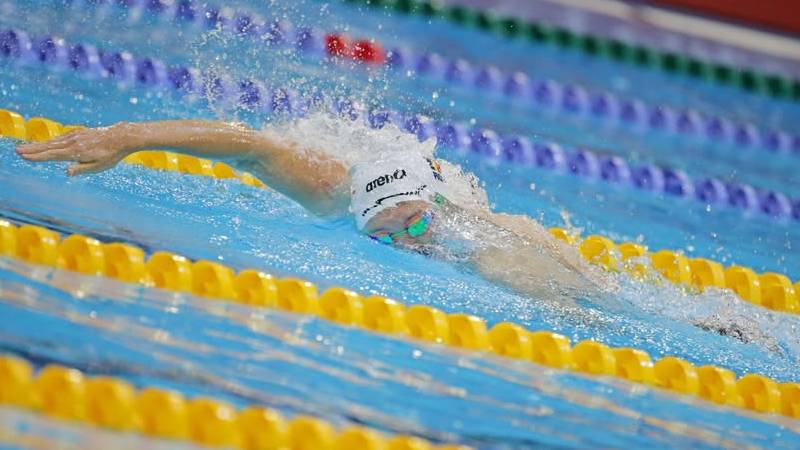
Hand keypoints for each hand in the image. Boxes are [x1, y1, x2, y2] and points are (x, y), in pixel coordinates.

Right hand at [16, 122, 136, 175]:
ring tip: (25, 148)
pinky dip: (49, 141)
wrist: (121, 137)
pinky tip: (45, 144)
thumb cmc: (110, 155)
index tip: (24, 157)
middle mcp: (72, 142)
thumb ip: (81, 169)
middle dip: (32, 149)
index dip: (37, 156)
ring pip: (52, 141)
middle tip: (16, 150)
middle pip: (48, 146)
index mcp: (75, 152)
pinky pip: (59, 138)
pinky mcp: (78, 133)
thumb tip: (66, 172)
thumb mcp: (99, 166)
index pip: (52, 155)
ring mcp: (74, 136)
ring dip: (37, 144)